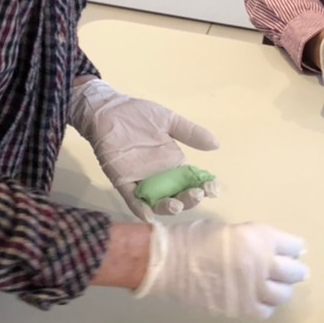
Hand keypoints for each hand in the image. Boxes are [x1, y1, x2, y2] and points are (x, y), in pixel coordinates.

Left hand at [69, 79, 218, 221]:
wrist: (108, 108)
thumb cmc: (137, 114)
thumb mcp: (168, 120)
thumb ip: (190, 132)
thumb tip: (216, 144)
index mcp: (173, 163)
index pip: (193, 181)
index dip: (204, 187)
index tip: (213, 188)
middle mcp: (160, 176)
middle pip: (178, 195)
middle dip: (189, 198)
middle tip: (196, 193)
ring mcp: (141, 180)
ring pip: (157, 201)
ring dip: (168, 206)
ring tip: (176, 205)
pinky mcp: (122, 180)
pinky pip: (131, 198)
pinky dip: (139, 208)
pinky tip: (148, 214)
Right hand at [139, 219, 308, 318]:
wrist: (169, 262)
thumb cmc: (194, 238)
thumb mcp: (230, 229)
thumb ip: (252, 239)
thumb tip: (265, 248)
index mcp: (261, 238)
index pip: (294, 246)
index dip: (294, 249)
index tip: (292, 251)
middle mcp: (263, 264)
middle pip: (295, 272)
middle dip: (296, 271)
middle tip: (295, 272)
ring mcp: (254, 289)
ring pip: (282, 294)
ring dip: (281, 290)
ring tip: (274, 287)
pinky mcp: (241, 308)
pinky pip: (265, 311)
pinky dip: (265, 306)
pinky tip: (258, 300)